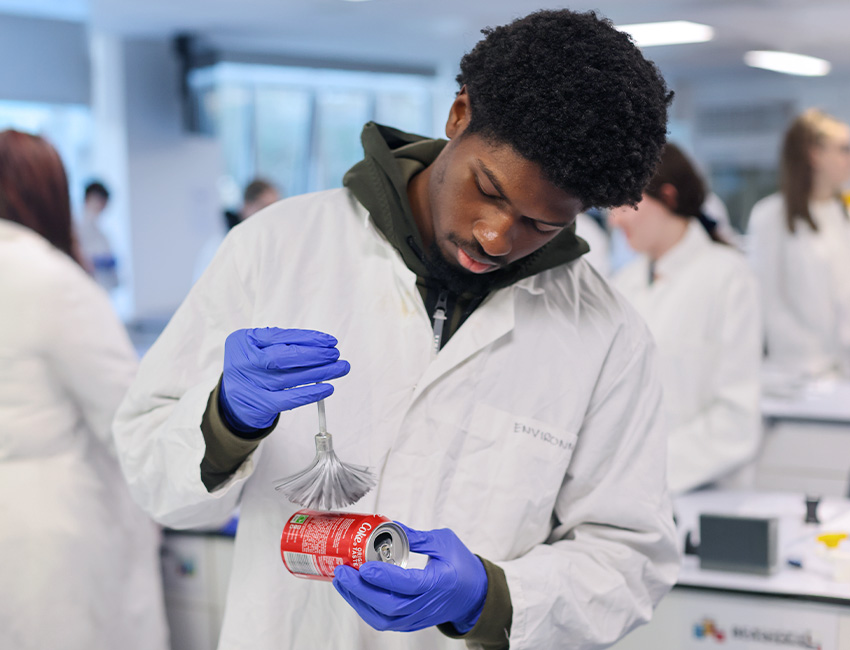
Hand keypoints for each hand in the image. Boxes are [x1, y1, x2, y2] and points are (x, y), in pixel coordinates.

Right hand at [219, 327, 349, 431]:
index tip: (329, 341)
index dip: (307, 338)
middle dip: (314, 355)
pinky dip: (309, 394)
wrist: (236, 399)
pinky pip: (287, 400)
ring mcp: (248, 385)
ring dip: (318, 373)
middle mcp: (242, 362)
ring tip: (339, 368)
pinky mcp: (257, 405)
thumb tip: (322, 345)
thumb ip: (284, 343)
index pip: (278, 337)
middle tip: (335, 354)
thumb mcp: (260, 347)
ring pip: (287, 379)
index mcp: (243, 340)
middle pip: (281, 357)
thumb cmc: (255, 367)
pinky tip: (326, 388)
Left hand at [333, 524, 487, 633]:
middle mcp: (426, 605)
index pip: (407, 584)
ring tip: (342, 581)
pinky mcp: (410, 623)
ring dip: (358, 601)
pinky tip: (354, 593)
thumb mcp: (444, 542)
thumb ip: (417, 537)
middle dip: (360, 590)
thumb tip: (389, 527)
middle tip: (343, 571)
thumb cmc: (462, 566)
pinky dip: (366, 609)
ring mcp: (417, 617)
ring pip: (382, 618)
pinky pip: (384, 622)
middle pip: (388, 606)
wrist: (475, 595)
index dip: (384, 577)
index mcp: (439, 582)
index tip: (365, 566)